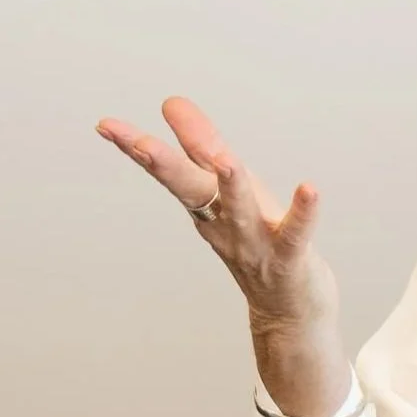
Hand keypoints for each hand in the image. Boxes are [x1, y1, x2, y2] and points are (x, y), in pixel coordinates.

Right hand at [96, 97, 336, 334]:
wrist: (288, 314)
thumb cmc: (260, 242)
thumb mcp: (229, 190)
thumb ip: (202, 146)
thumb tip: (172, 103)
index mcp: (207, 207)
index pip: (169, 173)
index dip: (138, 148)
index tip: (106, 125)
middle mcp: (223, 225)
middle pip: (191, 191)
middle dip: (164, 166)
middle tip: (138, 142)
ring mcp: (255, 245)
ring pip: (239, 211)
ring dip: (232, 185)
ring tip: (224, 159)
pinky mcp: (290, 260)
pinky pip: (297, 234)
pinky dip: (303, 212)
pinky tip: (310, 188)